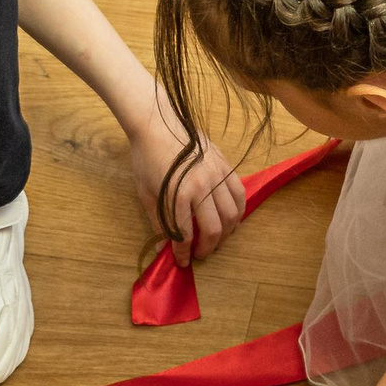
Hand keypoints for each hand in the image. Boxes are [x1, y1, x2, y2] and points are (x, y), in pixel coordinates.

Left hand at [128, 84, 246, 265]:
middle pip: (214, 229)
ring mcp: (217, 175)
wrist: (157, 123)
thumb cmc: (146, 158)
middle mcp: (202, 187)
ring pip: (232, 214)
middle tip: (201, 253)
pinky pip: (239, 194)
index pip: (185, 234)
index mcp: (178, 195)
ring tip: (217, 239)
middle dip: (208, 247)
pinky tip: (231, 219)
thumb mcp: (146, 193)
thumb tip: (164, 247)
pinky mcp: (225, 166)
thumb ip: (158, 221)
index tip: (183, 262)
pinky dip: (238, 211)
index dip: (184, 253)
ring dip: (226, 233)